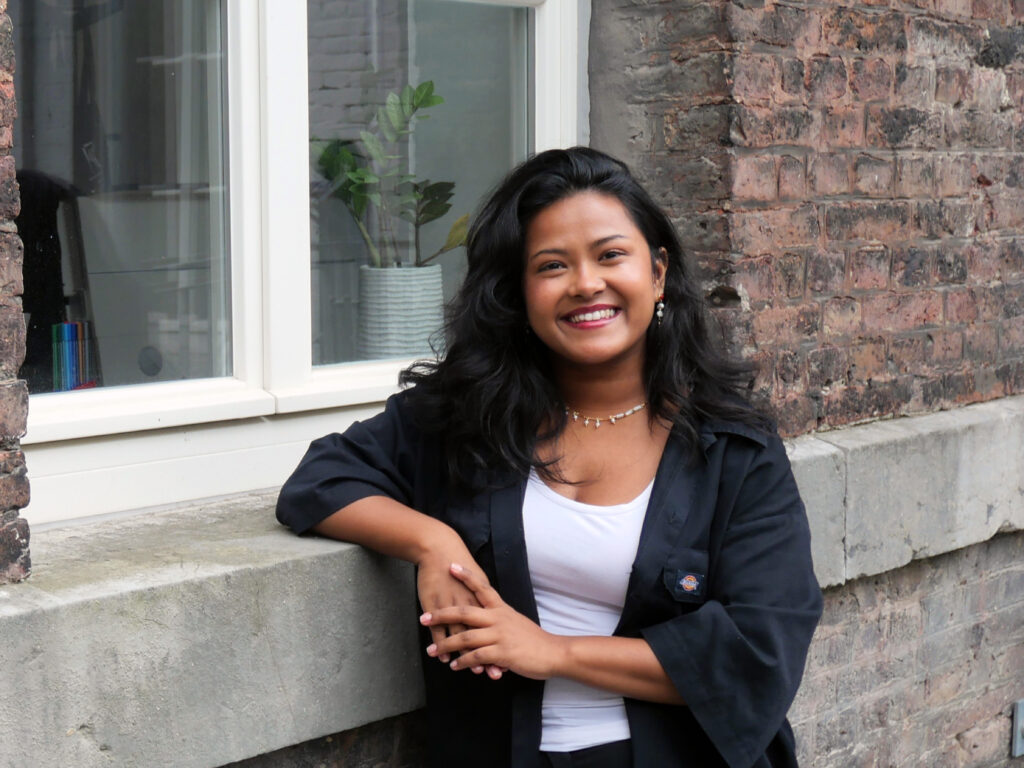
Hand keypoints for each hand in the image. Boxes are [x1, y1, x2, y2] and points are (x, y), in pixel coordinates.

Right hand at [415, 538, 504, 677]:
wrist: (439, 550)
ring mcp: (451, 606)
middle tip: (493, 672)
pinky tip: (443, 657)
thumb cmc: (460, 564)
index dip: (501, 645)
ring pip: (459, 635)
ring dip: (462, 654)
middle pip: (480, 635)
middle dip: (487, 654)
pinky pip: (438, 629)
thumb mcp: (479, 579)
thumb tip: (498, 613)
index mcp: (482, 599)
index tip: (509, 661)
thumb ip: (488, 597)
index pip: (494, 628)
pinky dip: (441, 644)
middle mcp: (469, 604)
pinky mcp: (435, 606)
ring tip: (468, 669)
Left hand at [420, 563, 566, 680]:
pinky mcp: (502, 653)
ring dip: (447, 645)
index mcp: (501, 608)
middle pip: (464, 611)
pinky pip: (476, 657)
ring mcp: (500, 635)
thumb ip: (497, 621)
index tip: (451, 566)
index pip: (482, 588)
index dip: (466, 577)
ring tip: (432, 651)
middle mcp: (498, 618)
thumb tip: (483, 622)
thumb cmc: (533, 639)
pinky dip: (463, 661)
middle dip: (442, 614)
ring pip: (466, 637)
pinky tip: (454, 665)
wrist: (553, 653)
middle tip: (424, 617)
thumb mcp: (515, 623)